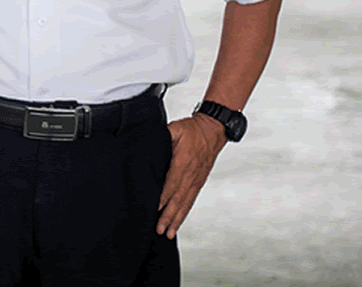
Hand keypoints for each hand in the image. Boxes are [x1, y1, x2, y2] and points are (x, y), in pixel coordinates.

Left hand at [156, 113, 227, 238]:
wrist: (213, 130)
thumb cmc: (192, 129)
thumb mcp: (174, 129)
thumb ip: (161, 137)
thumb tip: (148, 145)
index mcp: (183, 162)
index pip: (171, 183)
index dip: (163, 197)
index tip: (155, 209)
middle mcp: (191, 175)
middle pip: (178, 199)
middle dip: (168, 215)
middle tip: (159, 229)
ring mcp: (196, 180)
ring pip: (185, 203)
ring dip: (176, 219)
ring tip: (168, 233)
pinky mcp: (198, 182)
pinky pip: (191, 200)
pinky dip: (184, 213)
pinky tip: (178, 221)